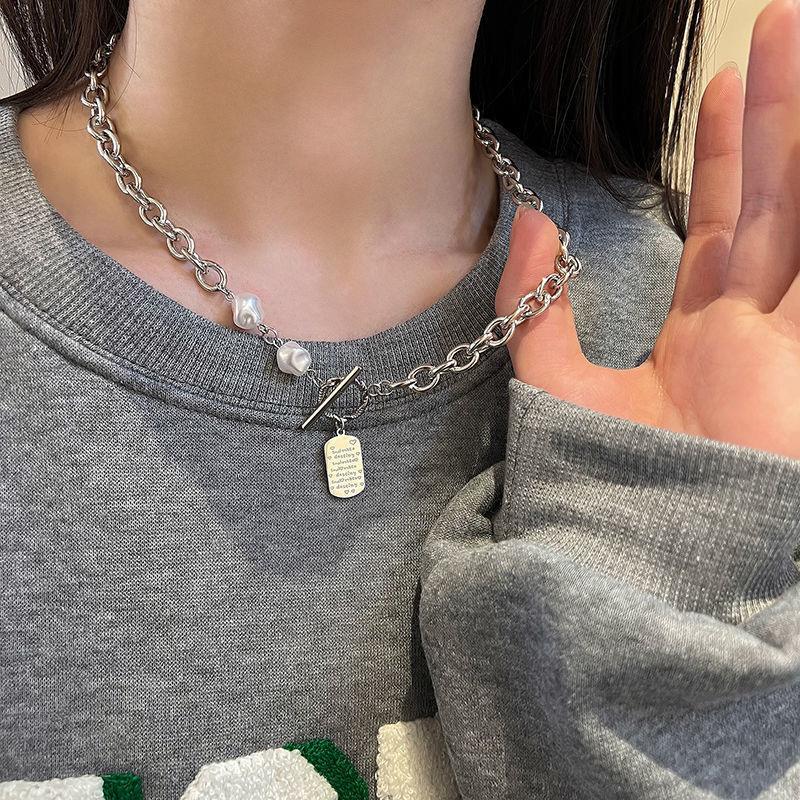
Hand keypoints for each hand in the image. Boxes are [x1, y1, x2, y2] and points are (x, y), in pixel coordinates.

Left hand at [496, 0, 799, 459]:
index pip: (719, 227)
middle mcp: (753, 334)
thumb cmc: (601, 482)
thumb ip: (537, 306)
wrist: (641, 560)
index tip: (726, 87)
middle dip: (780, 124)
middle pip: (773, 208)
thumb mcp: (555, 384)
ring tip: (799, 51)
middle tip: (783, 32)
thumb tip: (529, 219)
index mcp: (699, 337)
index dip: (727, 158)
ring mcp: (789, 354)